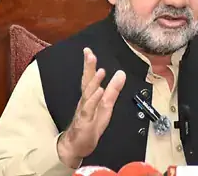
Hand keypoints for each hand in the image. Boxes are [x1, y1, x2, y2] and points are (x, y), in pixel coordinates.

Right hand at [57, 48, 125, 167]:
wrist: (77, 146)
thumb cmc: (90, 125)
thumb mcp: (106, 106)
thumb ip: (113, 90)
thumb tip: (121, 74)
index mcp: (90, 96)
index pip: (90, 77)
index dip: (90, 64)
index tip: (89, 51)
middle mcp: (85, 101)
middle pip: (86, 82)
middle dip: (88, 67)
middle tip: (89, 54)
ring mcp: (84, 110)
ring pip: (88, 94)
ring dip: (94, 82)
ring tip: (100, 71)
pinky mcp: (85, 121)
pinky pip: (89, 109)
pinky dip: (94, 100)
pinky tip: (99, 91)